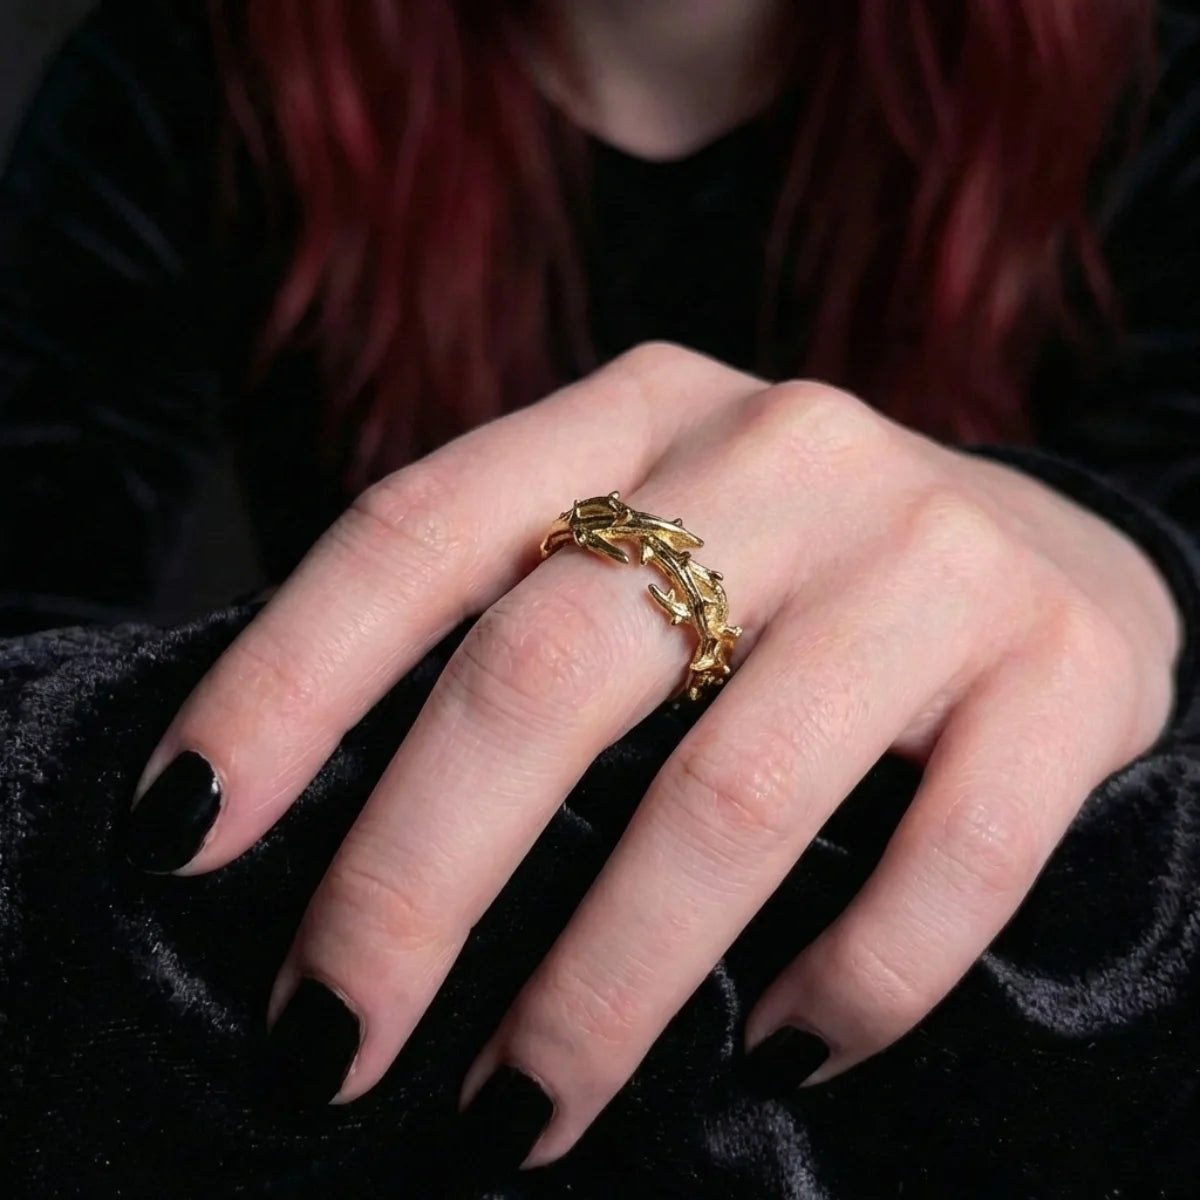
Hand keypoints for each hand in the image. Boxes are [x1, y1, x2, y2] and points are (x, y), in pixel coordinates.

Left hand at [127, 343, 1181, 1167]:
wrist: (1049, 559)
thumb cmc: (796, 582)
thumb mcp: (647, 551)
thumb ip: (516, 625)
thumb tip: (323, 821)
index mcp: (640, 411)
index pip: (420, 529)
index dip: (281, 684)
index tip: (177, 836)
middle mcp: (781, 452)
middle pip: (549, 666)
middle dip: (412, 882)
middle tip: (328, 1049)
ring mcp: (931, 553)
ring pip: (729, 792)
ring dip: (603, 989)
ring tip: (518, 1116)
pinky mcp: (1061, 665)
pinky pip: (944, 862)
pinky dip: (844, 987)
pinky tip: (776, 1049)